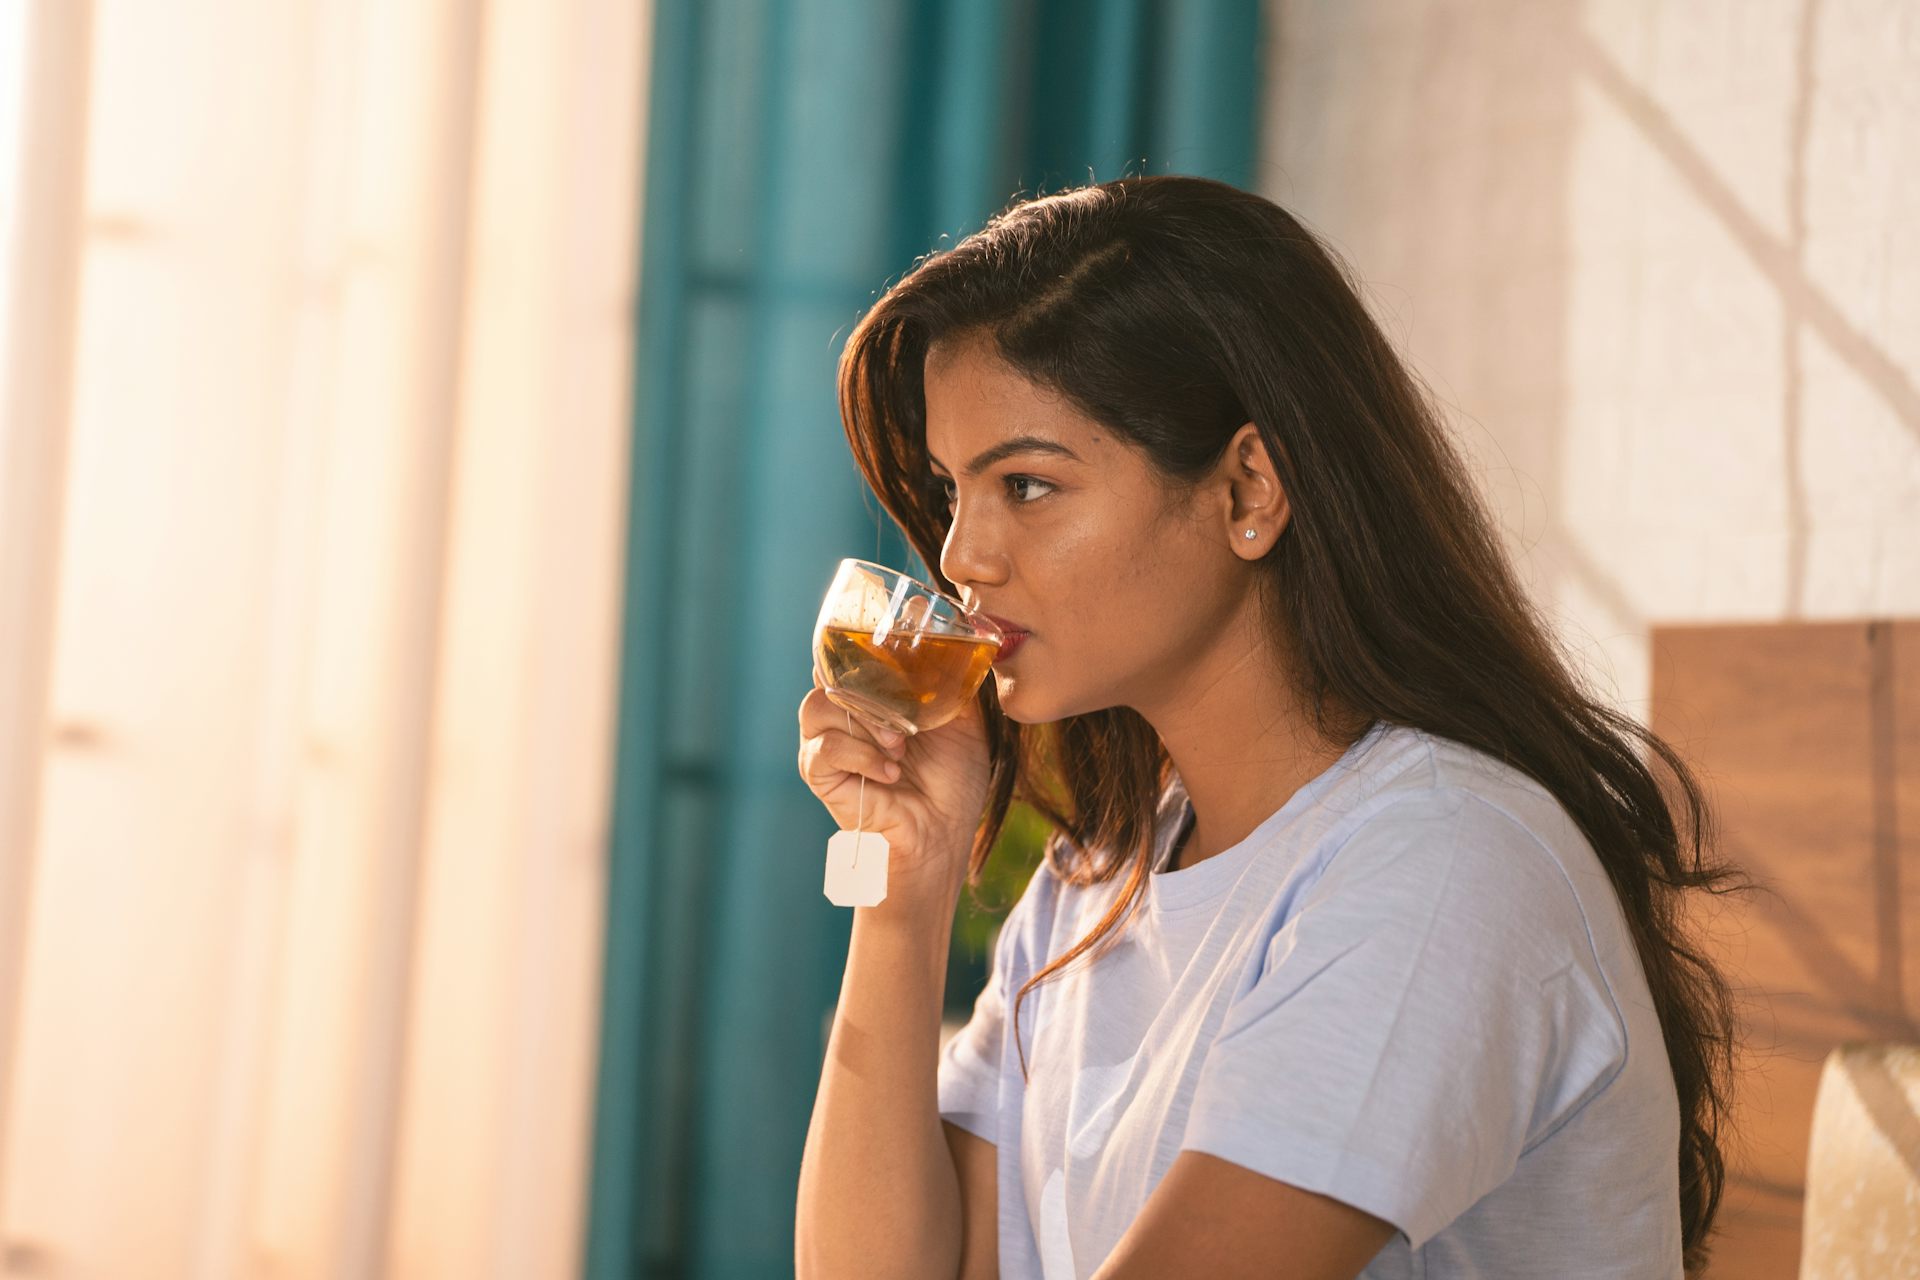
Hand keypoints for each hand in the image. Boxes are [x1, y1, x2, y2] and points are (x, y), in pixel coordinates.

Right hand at [796, 662, 991, 903]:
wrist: (945, 830)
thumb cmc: (953, 778)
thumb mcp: (965, 721)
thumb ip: (956, 683)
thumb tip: (966, 645)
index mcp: (869, 695)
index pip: (844, 654)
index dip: (858, 647)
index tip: (890, 651)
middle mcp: (841, 714)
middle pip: (827, 674)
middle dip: (868, 689)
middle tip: (906, 718)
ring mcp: (826, 743)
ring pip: (818, 707)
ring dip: (864, 723)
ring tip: (899, 748)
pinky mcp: (820, 775)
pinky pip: (824, 749)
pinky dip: (860, 755)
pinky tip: (890, 771)